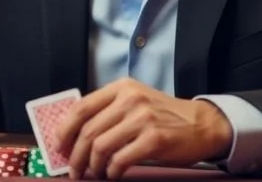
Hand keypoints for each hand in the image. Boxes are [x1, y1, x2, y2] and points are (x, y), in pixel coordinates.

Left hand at [56, 78, 231, 178]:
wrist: (202, 124)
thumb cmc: (163, 116)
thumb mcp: (134, 102)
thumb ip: (108, 111)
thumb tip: (74, 136)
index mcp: (120, 88)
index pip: (81, 107)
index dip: (65, 130)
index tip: (59, 147)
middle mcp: (129, 99)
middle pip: (88, 130)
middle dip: (76, 155)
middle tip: (74, 170)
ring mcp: (142, 118)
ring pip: (100, 146)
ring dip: (93, 166)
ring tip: (95, 174)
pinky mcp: (154, 139)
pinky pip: (120, 160)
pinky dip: (112, 171)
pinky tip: (113, 174)